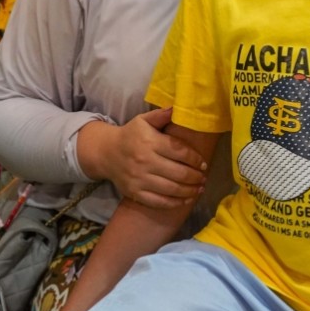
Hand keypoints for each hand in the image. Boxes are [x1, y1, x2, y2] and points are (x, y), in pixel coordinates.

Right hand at [75, 109, 206, 211]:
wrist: (106, 153)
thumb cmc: (130, 135)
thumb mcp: (143, 120)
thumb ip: (161, 115)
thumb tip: (178, 108)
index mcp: (149, 142)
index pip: (179, 151)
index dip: (195, 159)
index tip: (204, 164)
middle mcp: (144, 161)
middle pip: (178, 172)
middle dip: (196, 177)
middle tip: (203, 177)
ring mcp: (139, 179)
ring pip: (171, 189)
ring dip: (190, 191)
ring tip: (199, 188)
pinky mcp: (135, 193)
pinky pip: (159, 201)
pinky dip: (175, 203)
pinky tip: (186, 199)